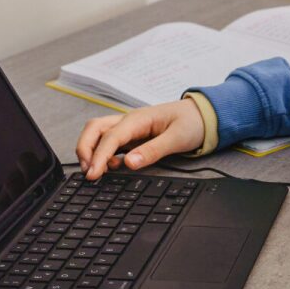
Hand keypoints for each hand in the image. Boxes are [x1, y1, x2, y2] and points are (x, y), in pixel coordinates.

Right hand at [75, 98, 206, 179]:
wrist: (205, 114)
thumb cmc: (192, 122)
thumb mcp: (177, 138)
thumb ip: (153, 151)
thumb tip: (129, 163)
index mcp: (138, 118)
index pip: (110, 137)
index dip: (99, 156)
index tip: (93, 174)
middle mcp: (129, 121)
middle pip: (94, 129)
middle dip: (84, 149)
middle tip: (87, 172)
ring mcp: (129, 128)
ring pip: (98, 133)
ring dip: (90, 150)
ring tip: (93, 172)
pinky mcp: (132, 136)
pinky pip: (109, 142)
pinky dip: (103, 153)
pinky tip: (110, 167)